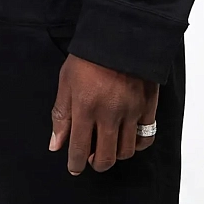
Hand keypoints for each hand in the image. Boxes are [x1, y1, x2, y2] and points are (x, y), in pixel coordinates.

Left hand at [48, 54, 158, 174]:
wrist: (120, 36)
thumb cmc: (88, 57)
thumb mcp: (66, 83)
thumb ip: (61, 116)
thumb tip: (56, 145)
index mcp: (85, 108)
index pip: (79, 148)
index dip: (76, 164)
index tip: (75, 167)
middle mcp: (110, 114)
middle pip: (106, 157)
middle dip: (96, 164)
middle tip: (91, 158)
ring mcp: (131, 111)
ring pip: (126, 151)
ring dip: (115, 155)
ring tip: (108, 146)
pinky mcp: (148, 106)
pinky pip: (146, 137)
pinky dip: (137, 144)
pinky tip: (128, 139)